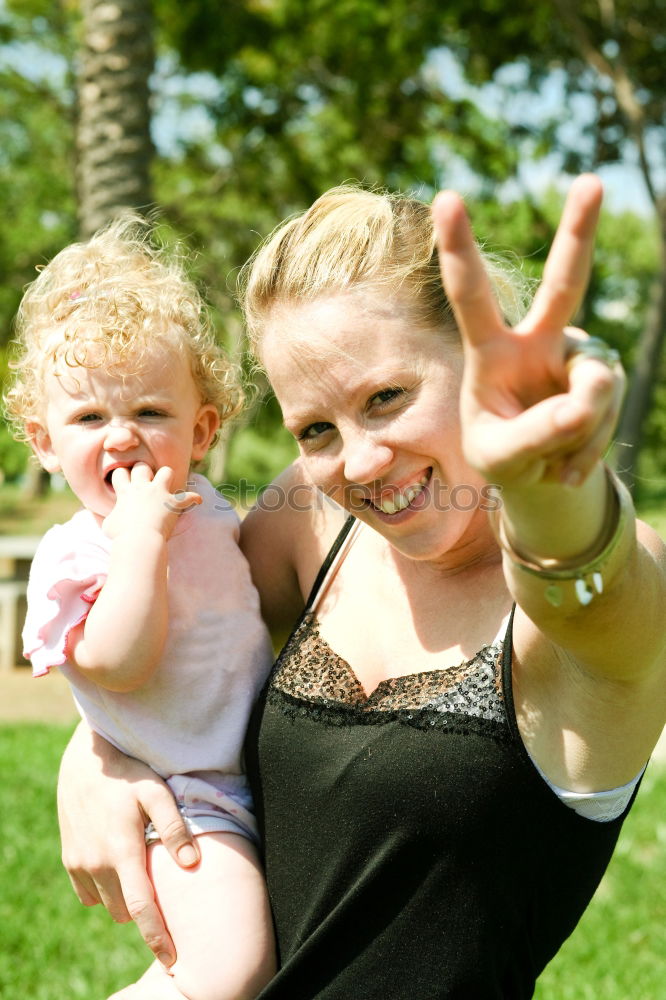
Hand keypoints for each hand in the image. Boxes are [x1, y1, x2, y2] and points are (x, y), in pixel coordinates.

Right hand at [57, 724, 199, 966]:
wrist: (85, 763)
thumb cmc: (129, 775)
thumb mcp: (157, 792)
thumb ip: (175, 827)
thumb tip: (192, 864)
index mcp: (122, 851)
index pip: (141, 907)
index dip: (156, 936)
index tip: (171, 958)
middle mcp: (96, 863)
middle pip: (125, 911)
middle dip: (144, 911)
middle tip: (163, 894)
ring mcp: (80, 864)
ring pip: (106, 904)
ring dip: (124, 899)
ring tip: (141, 874)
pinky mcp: (70, 860)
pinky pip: (88, 893)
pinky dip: (104, 890)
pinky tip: (119, 867)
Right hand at [103, 464, 201, 540]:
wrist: (139, 540)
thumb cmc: (121, 535)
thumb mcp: (108, 525)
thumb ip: (110, 516)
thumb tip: (110, 518)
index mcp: (125, 492)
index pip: (120, 473)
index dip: (122, 475)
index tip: (125, 480)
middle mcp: (142, 488)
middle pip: (142, 467)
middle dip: (143, 470)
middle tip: (145, 480)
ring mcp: (159, 493)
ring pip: (166, 472)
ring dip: (167, 477)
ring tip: (168, 484)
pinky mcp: (173, 503)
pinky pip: (188, 496)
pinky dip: (194, 498)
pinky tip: (198, 501)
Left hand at [433, 175, 625, 487]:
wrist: (537, 477)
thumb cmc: (501, 456)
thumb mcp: (502, 458)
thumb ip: (536, 434)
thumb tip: (583, 404)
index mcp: (489, 352)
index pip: (471, 297)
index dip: (459, 249)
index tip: (446, 197)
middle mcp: (537, 342)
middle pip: (564, 284)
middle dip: (578, 233)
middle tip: (590, 181)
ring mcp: (576, 357)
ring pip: (595, 382)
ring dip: (577, 431)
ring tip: (548, 464)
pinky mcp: (603, 377)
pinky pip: (607, 408)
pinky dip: (587, 448)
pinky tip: (564, 470)